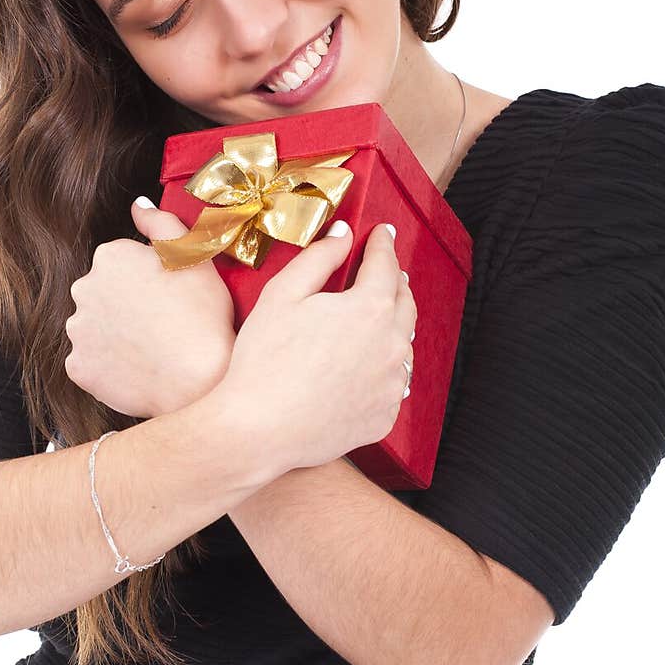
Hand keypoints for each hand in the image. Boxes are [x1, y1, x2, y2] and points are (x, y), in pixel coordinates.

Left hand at [64, 198, 235, 418]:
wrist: (199, 381)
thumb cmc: (202, 316)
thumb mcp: (193, 255)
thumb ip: (161, 222)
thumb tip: (137, 205)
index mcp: (110, 257)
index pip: (124, 262)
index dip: (150, 279)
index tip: (170, 295)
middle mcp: (83, 289)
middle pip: (105, 293)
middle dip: (126, 304)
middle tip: (163, 322)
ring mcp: (78, 330)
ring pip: (96, 327)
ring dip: (116, 334)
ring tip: (152, 347)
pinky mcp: (78, 367)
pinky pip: (92, 362)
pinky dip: (110, 365)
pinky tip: (138, 367)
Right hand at [217, 221, 417, 475]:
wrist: (259, 430)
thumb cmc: (264, 360)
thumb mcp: (283, 294)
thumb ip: (319, 258)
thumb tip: (344, 234)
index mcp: (371, 309)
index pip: (386, 265)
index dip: (383, 245)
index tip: (383, 233)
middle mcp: (392, 346)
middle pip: (405, 304)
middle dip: (397, 283)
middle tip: (388, 272)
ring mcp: (392, 385)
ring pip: (403, 346)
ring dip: (395, 327)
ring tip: (380, 319)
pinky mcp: (384, 416)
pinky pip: (392, 385)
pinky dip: (385, 370)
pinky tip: (368, 368)